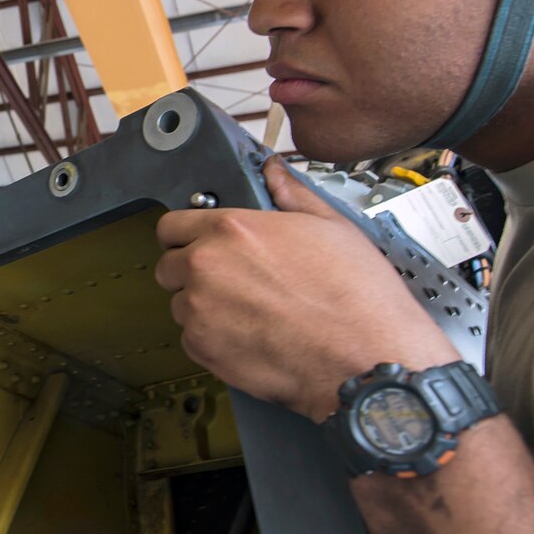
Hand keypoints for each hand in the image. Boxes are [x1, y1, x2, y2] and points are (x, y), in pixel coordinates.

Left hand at [154, 160, 461, 418]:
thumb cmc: (356, 297)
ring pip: (181, 306)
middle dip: (191, 272)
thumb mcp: (331, 227)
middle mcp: (206, 268)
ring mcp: (200, 312)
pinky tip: (251, 338)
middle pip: (168, 267)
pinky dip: (213, 340)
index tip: (198, 244)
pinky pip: (192, 340)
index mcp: (231, 230)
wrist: (365, 360)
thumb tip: (274, 174)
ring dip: (203, 308)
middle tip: (230, 282)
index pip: (171, 226)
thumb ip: (291, 196)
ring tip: (249, 314)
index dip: (185, 235)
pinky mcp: (204, 351)